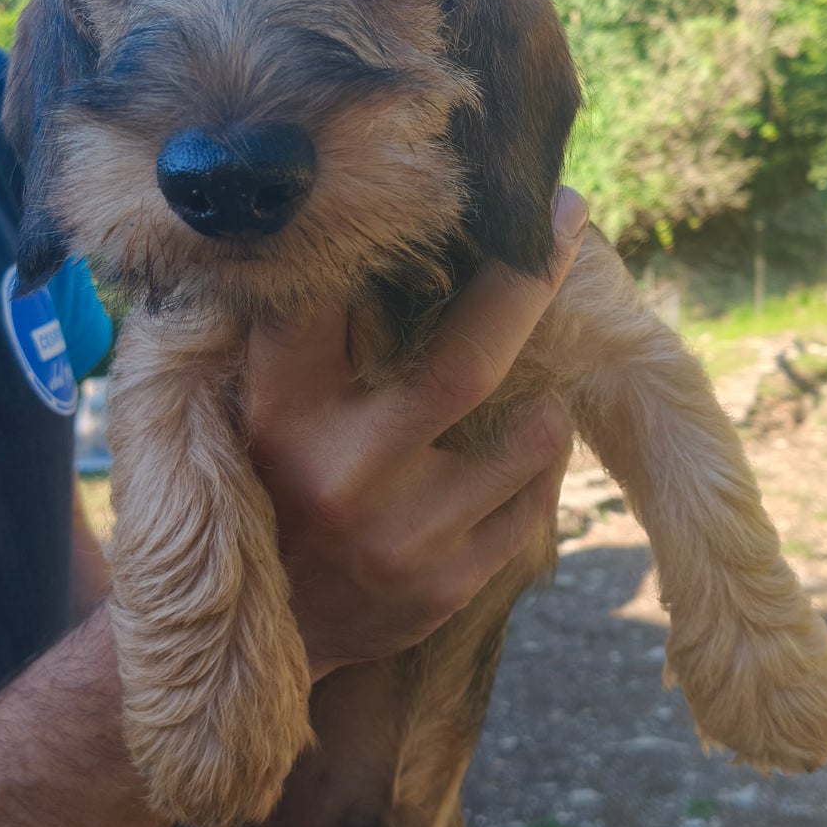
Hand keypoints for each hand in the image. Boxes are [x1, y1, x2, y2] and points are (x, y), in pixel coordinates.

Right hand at [247, 187, 587, 677]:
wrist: (264, 640)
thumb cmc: (267, 489)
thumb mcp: (257, 406)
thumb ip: (300, 335)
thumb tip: (371, 235)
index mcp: (283, 407)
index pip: (340, 296)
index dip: (402, 236)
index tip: (469, 186)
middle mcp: (342, 469)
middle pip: (468, 360)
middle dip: (530, 282)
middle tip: (570, 215)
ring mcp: (401, 537)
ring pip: (528, 440)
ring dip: (546, 406)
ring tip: (541, 390)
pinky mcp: (443, 589)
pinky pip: (531, 509)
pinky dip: (537, 471)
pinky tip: (522, 456)